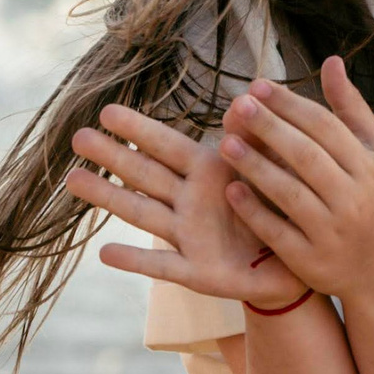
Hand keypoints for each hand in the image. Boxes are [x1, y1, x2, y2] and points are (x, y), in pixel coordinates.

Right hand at [67, 104, 310, 310]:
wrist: (300, 261)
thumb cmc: (285, 209)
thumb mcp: (277, 170)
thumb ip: (258, 141)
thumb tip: (245, 100)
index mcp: (210, 173)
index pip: (167, 145)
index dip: (140, 129)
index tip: (107, 111)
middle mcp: (190, 202)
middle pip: (143, 174)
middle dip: (112, 156)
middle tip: (77, 137)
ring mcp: (188, 237)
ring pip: (141, 213)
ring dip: (108, 196)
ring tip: (73, 179)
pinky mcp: (197, 272)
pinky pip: (162, 266)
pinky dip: (135, 260)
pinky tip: (105, 252)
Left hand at [214, 61, 373, 306]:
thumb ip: (350, 109)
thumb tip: (330, 60)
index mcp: (370, 167)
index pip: (326, 128)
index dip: (291, 105)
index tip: (258, 86)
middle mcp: (354, 197)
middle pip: (307, 156)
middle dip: (270, 128)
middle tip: (237, 105)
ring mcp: (333, 231)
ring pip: (290, 194)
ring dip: (256, 167)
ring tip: (226, 143)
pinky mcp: (312, 260)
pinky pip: (278, 232)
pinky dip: (255, 211)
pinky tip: (231, 190)